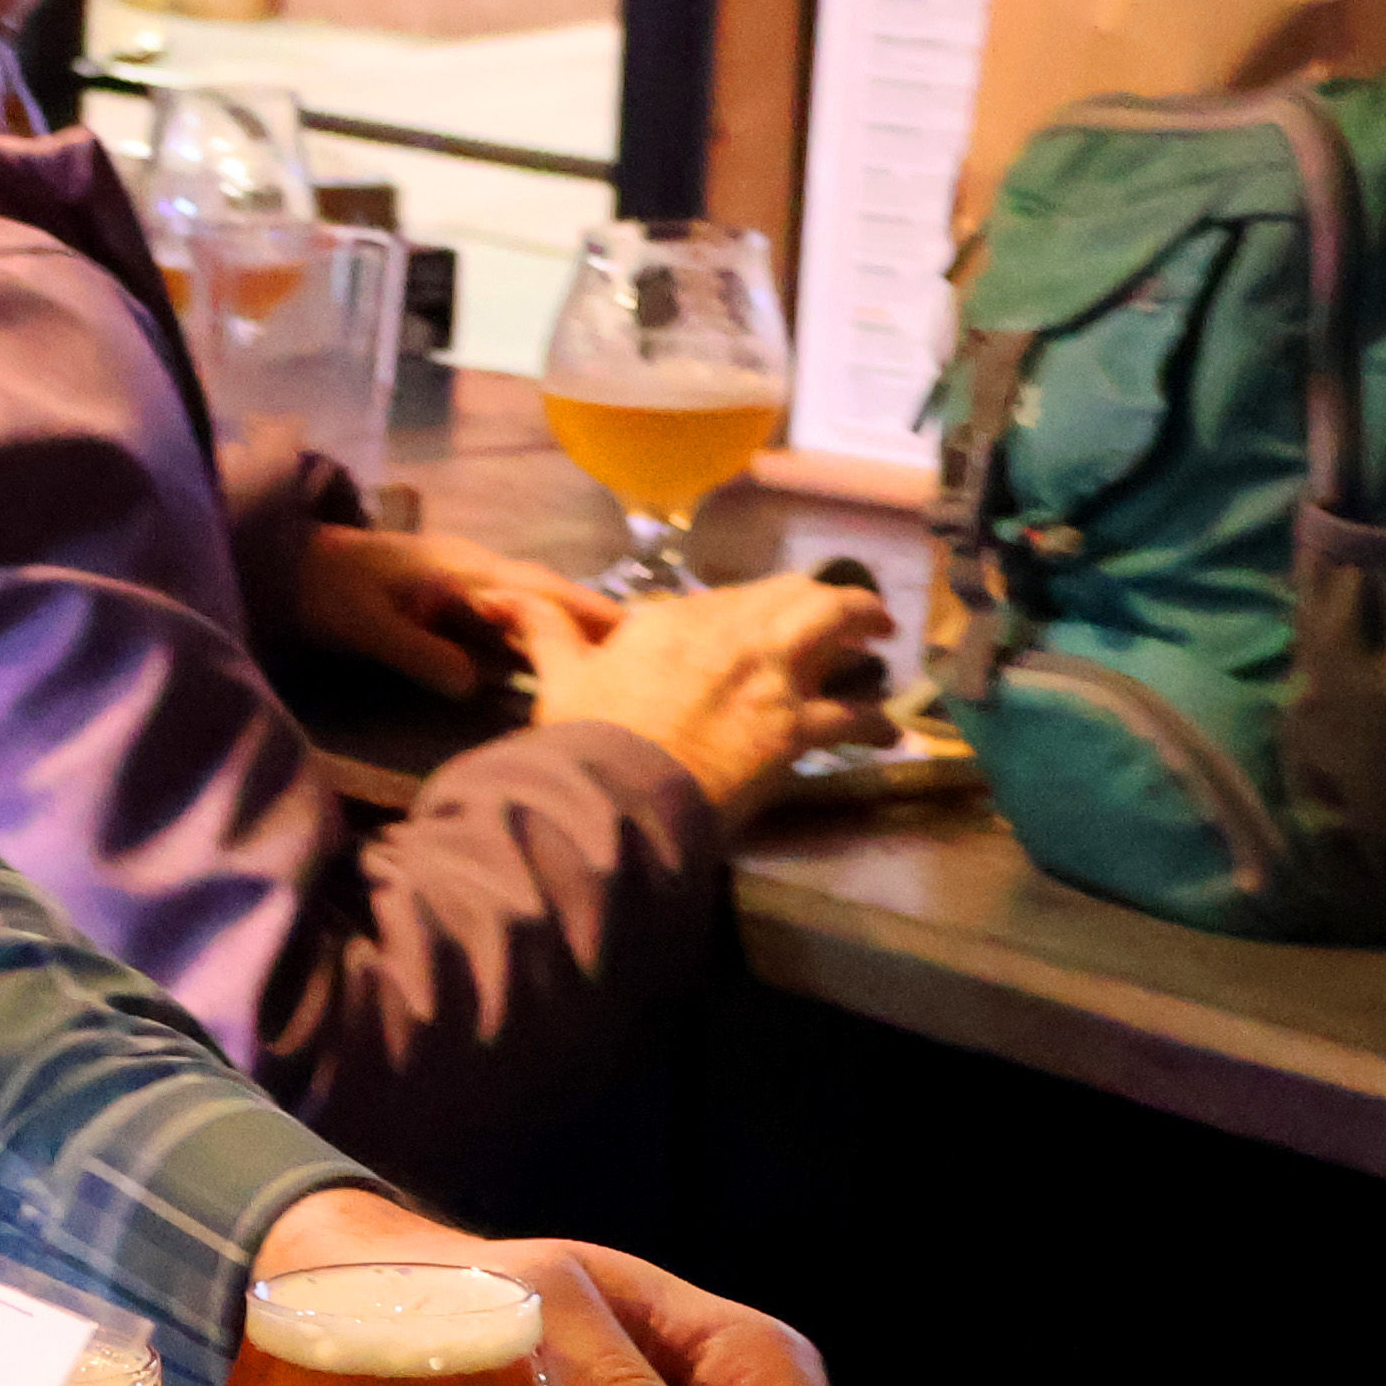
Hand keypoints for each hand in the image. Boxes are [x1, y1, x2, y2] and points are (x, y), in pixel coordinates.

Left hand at [294, 523, 612, 696]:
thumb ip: (419, 654)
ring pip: (532, 605)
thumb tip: (475, 685)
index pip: (541, 590)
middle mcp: (476, 569)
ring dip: (572, 630)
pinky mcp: (453, 598)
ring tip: (623, 666)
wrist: (285, 562)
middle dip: (597, 622)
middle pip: (549, 595)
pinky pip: (509, 616)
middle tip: (652, 659)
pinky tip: (557, 663)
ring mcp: (465, 581)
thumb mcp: (365, 626)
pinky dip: (538, 635)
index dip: (588, 613)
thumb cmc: (325, 590)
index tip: (636, 637)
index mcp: (463, 570)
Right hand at [522, 572, 896, 820]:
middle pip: (800, 594)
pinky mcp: (798, 728)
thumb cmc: (586, 735)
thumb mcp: (560, 676)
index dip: (755, 606)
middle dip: (831, 597)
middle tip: (853, 612)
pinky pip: (855, 716)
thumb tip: (499, 598)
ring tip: (884, 641)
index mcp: (677, 618)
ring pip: (840, 629)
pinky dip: (875, 723)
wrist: (618, 791)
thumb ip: (545, 631)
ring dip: (866, 629)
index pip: (731, 597)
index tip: (762, 620)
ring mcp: (773, 678)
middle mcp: (735, 634)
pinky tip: (887, 731)